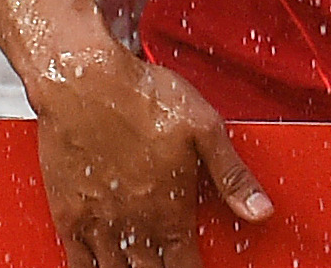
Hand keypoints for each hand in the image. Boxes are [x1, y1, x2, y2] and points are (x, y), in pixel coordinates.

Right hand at [28, 48, 273, 267]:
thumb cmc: (142, 97)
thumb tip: (261, 209)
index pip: (185, 267)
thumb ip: (232, 175)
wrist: (84, 81)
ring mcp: (98, 223)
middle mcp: (134, 223)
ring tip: (142, 267)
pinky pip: (78, 263)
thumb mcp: (205, 128)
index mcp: (170, 209)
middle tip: (172, 265)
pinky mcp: (69, 215)